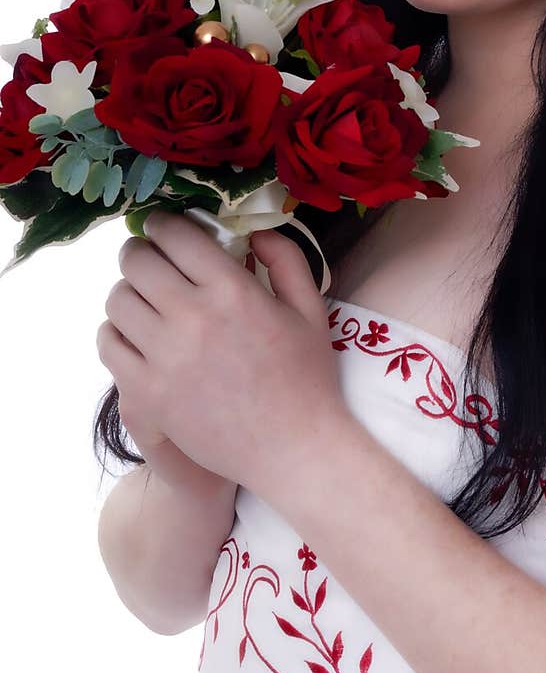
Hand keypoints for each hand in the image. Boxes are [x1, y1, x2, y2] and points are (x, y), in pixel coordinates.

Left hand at [96, 210, 349, 496]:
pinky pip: (108, 343)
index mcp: (233, 291)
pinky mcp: (146, 393)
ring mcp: (164, 357)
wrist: (293, 449)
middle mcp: (192, 318)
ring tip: (143, 298)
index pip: (175, 235)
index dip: (162, 224)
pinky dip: (115, 331)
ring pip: (117, 300)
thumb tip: (250, 232)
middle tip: (149, 258)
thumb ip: (284, 258)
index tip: (163, 227)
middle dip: (140, 251)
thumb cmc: (307, 377)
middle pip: (136, 262)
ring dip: (127, 290)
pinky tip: (135, 334)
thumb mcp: (310, 307)